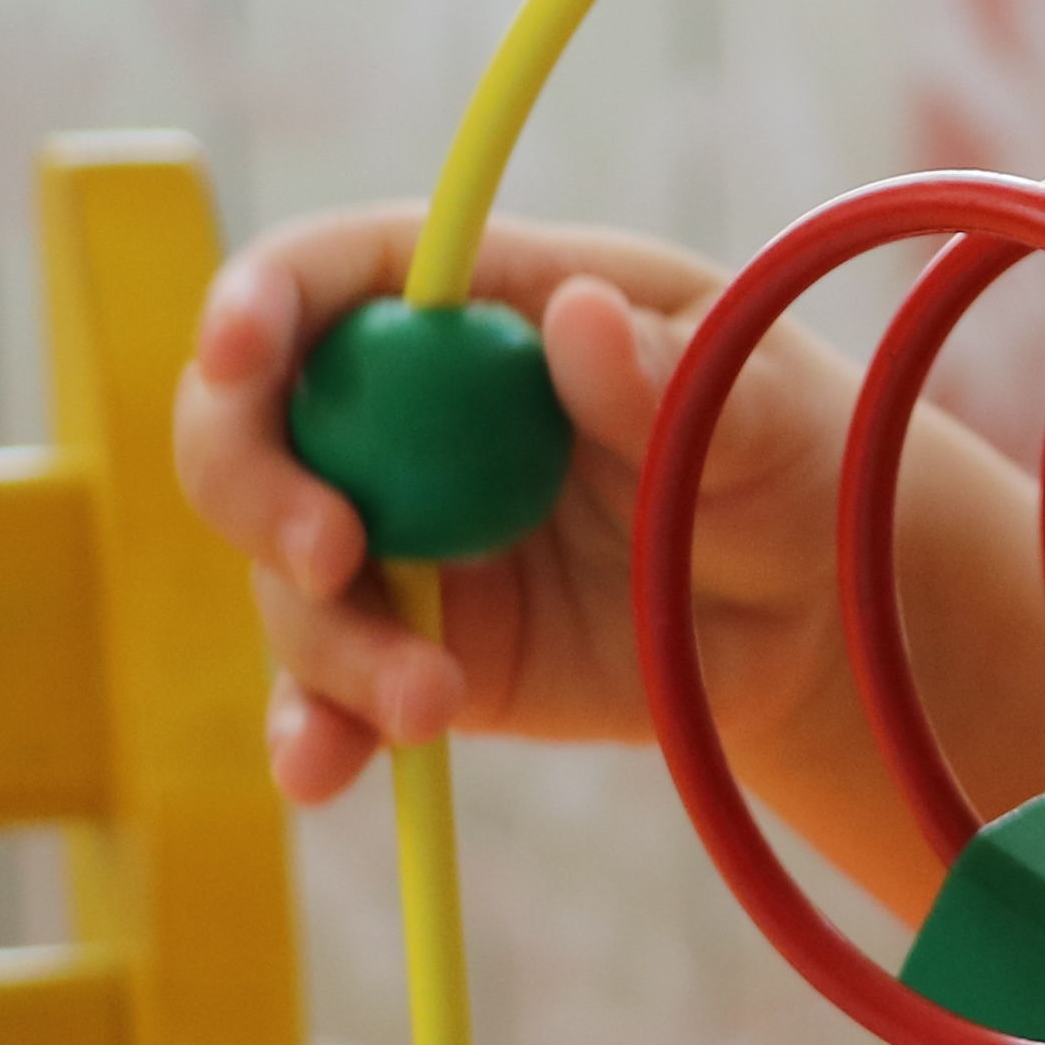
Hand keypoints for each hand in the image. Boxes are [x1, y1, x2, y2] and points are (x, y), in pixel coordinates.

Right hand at [169, 205, 854, 806]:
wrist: (804, 603)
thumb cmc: (777, 448)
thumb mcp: (761, 404)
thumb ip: (670, 375)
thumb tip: (577, 316)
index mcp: (476, 307)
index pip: (327, 276)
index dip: (258, 301)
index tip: (240, 352)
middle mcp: (399, 416)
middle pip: (251, 426)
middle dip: (252, 484)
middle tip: (331, 555)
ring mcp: (395, 541)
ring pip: (287, 580)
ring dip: (329, 645)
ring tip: (432, 699)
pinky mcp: (409, 649)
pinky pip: (329, 692)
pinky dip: (317, 730)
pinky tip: (325, 768)